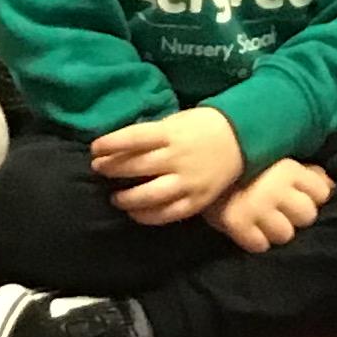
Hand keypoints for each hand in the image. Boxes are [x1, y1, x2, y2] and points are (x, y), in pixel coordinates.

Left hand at [90, 106, 243, 225]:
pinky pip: (167, 213)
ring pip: (149, 195)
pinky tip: (134, 213)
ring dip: (126, 198)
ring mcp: (187, 182)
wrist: (241, 138)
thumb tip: (120, 144)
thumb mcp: (177, 121)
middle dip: (112, 169)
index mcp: (171, 134)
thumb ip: (153, 134)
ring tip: (115, 198)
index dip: (111, 144)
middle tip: (99, 170)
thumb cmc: (203, 127)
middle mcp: (177, 158)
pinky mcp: (196, 200)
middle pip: (137, 167)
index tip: (94, 148)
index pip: (134, 138)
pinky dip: (147, 216)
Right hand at [212, 156, 333, 253]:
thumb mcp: (278, 160)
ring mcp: (257, 208)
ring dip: (278, 232)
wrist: (199, 169)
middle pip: (307, 216)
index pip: (322, 193)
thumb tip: (331, 186)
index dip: (314, 198)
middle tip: (283, 213)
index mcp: (288, 168)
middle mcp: (276, 188)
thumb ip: (307, 172)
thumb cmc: (246, 167)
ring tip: (266, 224)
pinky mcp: (238, 226)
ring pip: (286, 234)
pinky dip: (257, 241)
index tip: (300, 198)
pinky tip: (251, 231)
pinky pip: (260, 245)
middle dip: (297, 217)